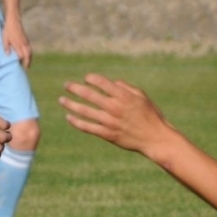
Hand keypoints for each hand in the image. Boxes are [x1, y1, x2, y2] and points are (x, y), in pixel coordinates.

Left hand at [3, 16, 31, 68]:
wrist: (14, 21)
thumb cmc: (8, 30)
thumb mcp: (4, 39)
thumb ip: (6, 47)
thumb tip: (7, 55)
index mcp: (18, 45)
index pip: (21, 56)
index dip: (20, 62)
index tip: (18, 67)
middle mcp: (23, 44)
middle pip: (28, 56)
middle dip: (27, 62)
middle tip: (26, 69)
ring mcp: (26, 42)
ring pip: (30, 52)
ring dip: (29, 59)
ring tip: (28, 64)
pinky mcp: (26, 40)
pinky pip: (30, 49)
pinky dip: (29, 54)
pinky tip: (27, 56)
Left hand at [59, 74, 174, 154]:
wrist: (155, 138)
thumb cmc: (150, 115)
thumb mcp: (141, 97)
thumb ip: (126, 88)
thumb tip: (112, 82)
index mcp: (123, 96)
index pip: (101, 82)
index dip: (91, 78)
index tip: (86, 78)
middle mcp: (114, 107)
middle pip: (89, 95)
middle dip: (74, 88)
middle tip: (66, 85)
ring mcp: (109, 121)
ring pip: (84, 111)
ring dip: (70, 104)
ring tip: (61, 100)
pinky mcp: (107, 134)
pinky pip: (87, 127)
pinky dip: (76, 122)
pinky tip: (68, 117)